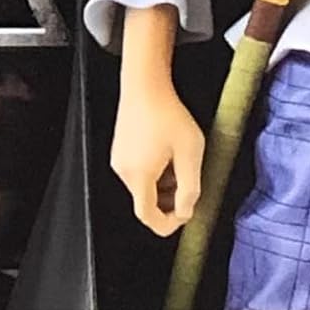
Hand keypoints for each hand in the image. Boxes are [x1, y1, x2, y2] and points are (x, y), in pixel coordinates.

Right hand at [110, 86, 204, 235]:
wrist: (145, 85)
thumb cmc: (167, 113)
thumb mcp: (190, 152)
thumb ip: (190, 187)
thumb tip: (186, 210)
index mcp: (138, 176)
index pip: (147, 216)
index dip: (167, 224)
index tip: (183, 217)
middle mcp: (123, 171)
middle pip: (146, 201)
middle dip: (169, 200)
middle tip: (189, 185)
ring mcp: (119, 159)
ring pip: (143, 185)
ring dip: (164, 184)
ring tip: (181, 163)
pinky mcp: (120, 149)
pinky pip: (138, 171)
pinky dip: (155, 171)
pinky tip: (169, 152)